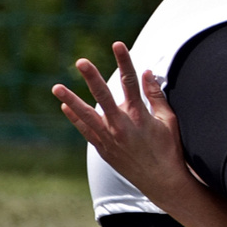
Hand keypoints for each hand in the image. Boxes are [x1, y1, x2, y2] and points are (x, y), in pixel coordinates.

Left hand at [52, 42, 192, 199]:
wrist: (163, 181)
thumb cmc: (170, 149)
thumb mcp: (168, 120)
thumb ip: (156, 96)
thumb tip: (147, 72)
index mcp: (140, 115)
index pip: (130, 82)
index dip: (124, 61)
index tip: (118, 44)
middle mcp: (122, 126)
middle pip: (104, 96)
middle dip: (92, 78)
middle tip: (81, 62)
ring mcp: (110, 139)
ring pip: (87, 115)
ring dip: (71, 100)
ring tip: (56, 87)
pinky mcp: (105, 150)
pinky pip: (86, 132)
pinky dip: (76, 119)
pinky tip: (65, 107)